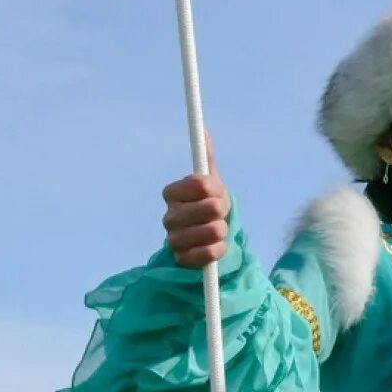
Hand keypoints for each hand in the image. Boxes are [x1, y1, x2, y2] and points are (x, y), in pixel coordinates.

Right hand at [162, 137, 230, 267]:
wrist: (206, 237)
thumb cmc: (209, 204)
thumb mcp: (210, 182)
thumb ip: (206, 158)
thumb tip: (203, 132)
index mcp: (172, 193)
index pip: (199, 184)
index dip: (213, 188)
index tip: (215, 191)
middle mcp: (169, 217)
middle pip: (210, 208)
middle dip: (221, 209)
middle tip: (218, 212)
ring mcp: (173, 239)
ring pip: (212, 231)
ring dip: (222, 230)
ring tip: (217, 229)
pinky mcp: (182, 260)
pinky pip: (209, 254)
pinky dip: (218, 250)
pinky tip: (215, 246)